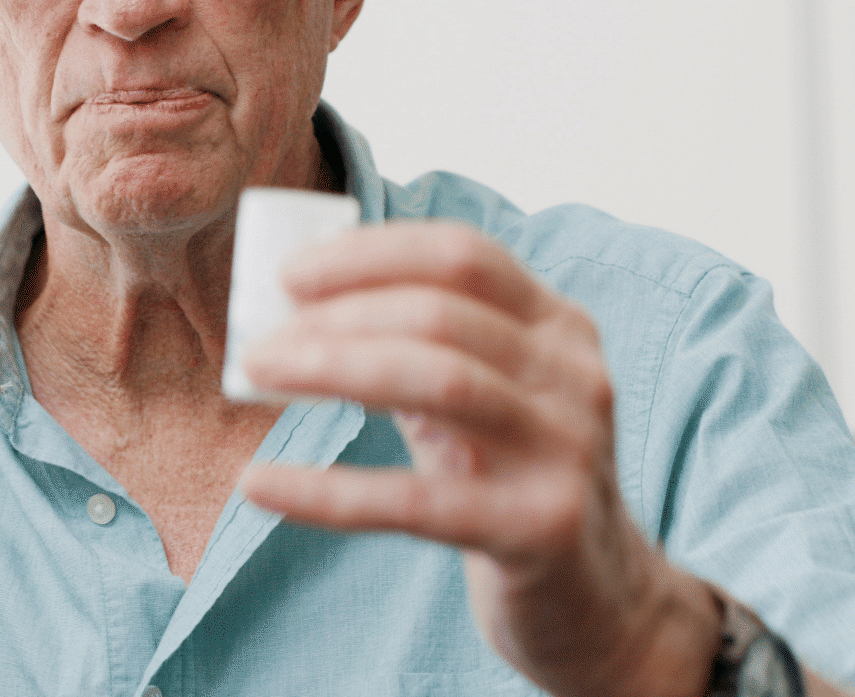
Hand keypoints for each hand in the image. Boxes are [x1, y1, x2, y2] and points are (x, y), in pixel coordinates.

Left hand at [238, 221, 719, 696]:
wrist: (598, 601)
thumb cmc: (509, 478)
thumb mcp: (476, 398)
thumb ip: (408, 348)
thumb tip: (291, 315)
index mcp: (558, 325)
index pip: (461, 255)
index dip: (370, 255)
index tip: (290, 273)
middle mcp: (574, 375)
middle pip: (441, 312)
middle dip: (336, 317)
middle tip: (259, 341)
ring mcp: (567, 449)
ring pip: (438, 379)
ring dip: (332, 368)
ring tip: (256, 376)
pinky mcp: (541, 527)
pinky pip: (415, 503)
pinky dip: (326, 490)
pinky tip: (260, 486)